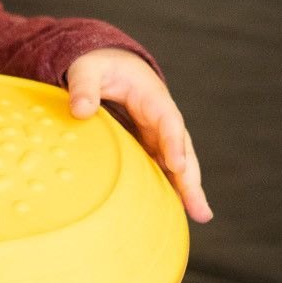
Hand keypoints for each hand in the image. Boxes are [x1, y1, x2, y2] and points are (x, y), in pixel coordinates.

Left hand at [65, 49, 213, 222]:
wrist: (106, 68)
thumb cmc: (97, 66)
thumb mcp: (87, 69)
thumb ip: (83, 87)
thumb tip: (80, 111)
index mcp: (152, 97)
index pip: (169, 121)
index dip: (174, 143)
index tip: (177, 165)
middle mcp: (161, 120)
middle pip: (182, 150)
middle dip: (191, 179)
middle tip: (201, 208)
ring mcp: (156, 136)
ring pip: (176, 165)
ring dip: (187, 190)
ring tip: (199, 215)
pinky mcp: (146, 148)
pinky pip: (160, 170)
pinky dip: (168, 189)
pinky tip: (171, 212)